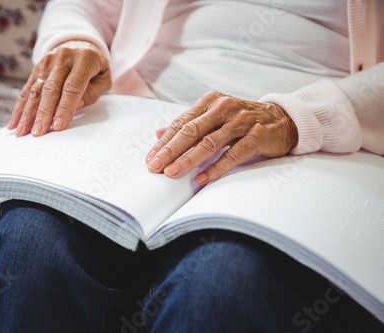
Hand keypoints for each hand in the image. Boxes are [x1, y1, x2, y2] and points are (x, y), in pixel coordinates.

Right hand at [7, 41, 111, 135]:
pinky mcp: (38, 66)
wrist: (82, 46)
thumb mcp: (103, 80)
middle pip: (50, 88)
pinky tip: (15, 121)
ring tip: (23, 130)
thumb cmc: (95, 69)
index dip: (65, 108)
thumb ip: (91, 94)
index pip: (72, 87)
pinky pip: (27, 88)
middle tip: (38, 132)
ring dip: (28, 112)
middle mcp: (64, 57)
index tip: (58, 126)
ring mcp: (48, 60)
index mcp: (85, 59)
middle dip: (43, 113)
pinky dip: (21, 106)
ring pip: (36, 89)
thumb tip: (74, 108)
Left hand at [145, 91, 297, 184]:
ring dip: (188, 160)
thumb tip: (158, 134)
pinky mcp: (257, 136)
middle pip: (191, 131)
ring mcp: (242, 121)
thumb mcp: (214, 117)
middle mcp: (224, 108)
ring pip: (209, 142)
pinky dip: (216, 167)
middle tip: (155, 167)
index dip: (164, 142)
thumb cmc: (243, 120)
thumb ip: (188, 124)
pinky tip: (202, 178)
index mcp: (210, 102)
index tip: (150, 159)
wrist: (284, 119)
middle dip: (170, 151)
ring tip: (172, 173)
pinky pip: (233, 154)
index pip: (181, 123)